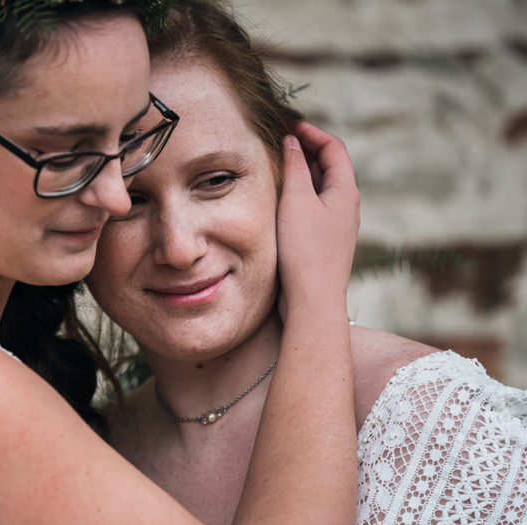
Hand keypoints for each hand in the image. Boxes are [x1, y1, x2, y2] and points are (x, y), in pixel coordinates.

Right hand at [276, 121, 359, 317]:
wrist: (314, 299)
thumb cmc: (305, 250)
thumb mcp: (296, 200)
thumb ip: (294, 166)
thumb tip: (292, 141)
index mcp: (346, 190)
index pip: (334, 148)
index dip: (312, 132)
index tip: (289, 125)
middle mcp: (347, 205)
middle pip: (330, 166)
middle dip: (306, 150)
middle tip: (280, 142)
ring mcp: (338, 224)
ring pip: (321, 188)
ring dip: (302, 173)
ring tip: (277, 167)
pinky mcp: (325, 240)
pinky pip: (314, 207)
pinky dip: (300, 194)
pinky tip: (280, 201)